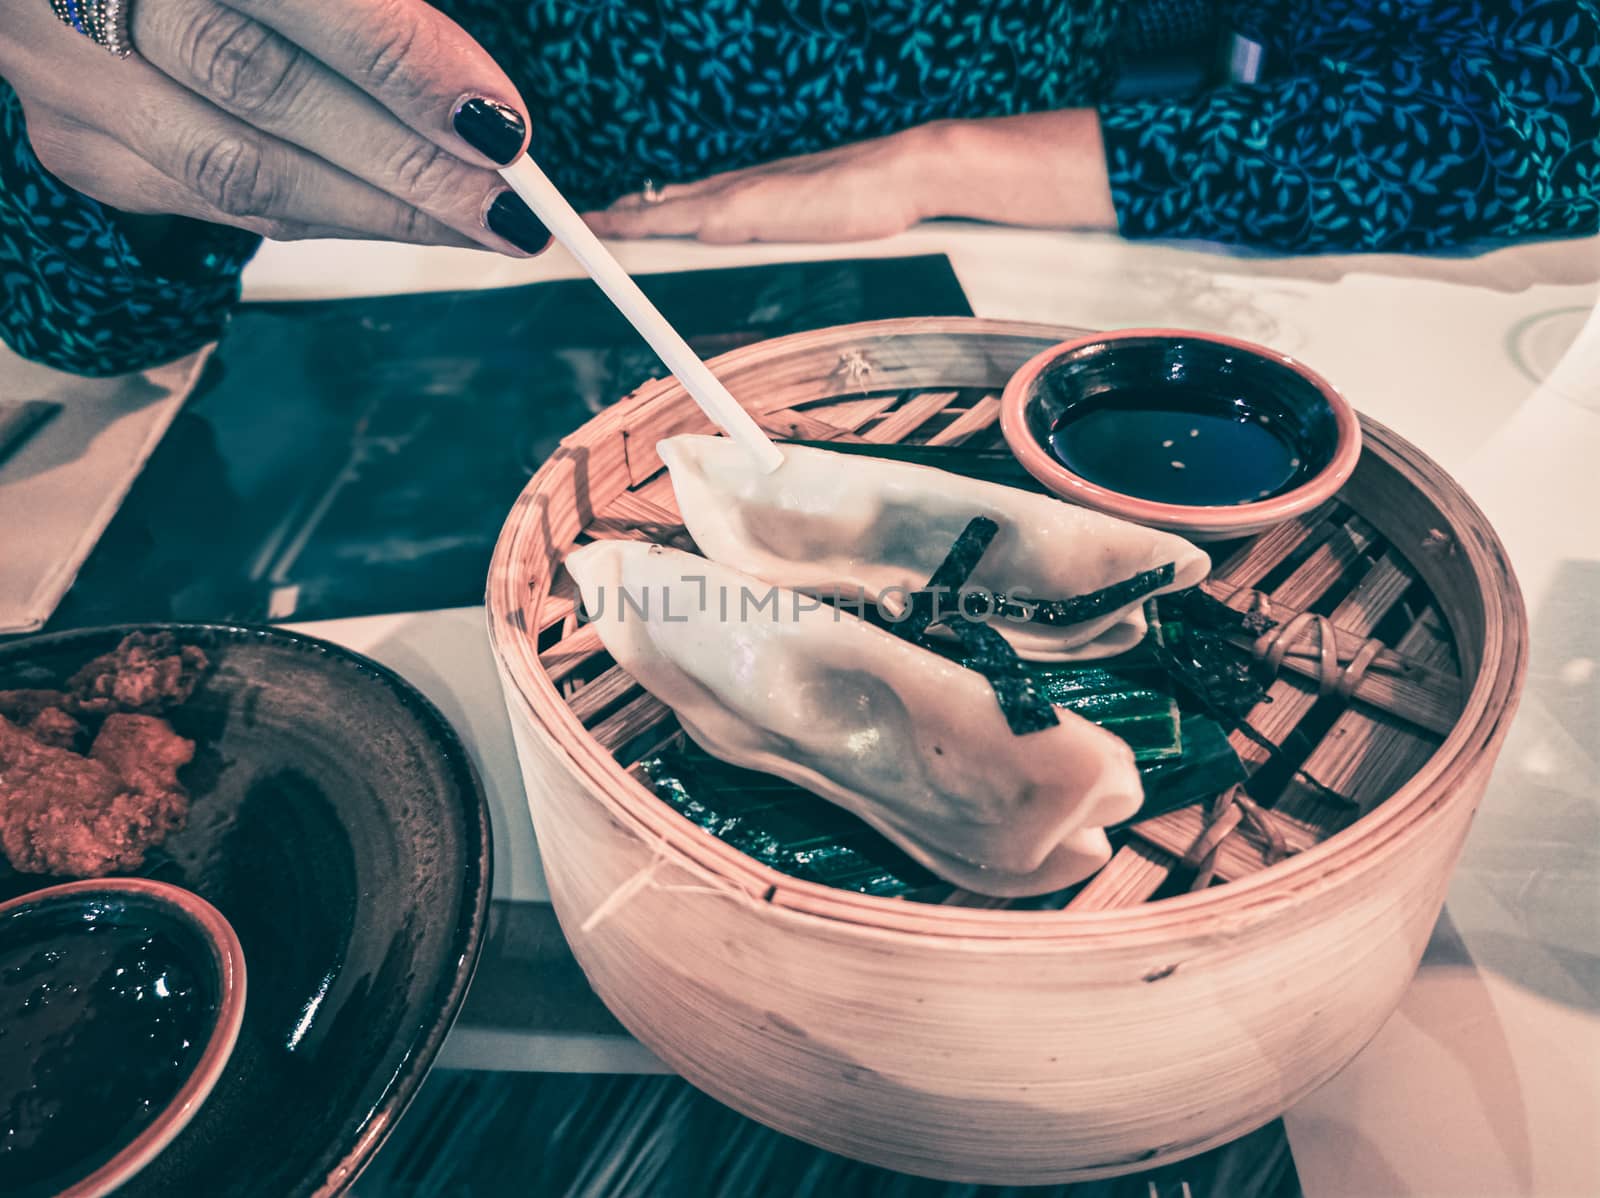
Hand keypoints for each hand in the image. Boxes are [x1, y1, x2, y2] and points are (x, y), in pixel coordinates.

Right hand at [0, 0, 551, 253]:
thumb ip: (376, 8)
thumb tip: (481, 104)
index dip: (405, 65)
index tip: (503, 126)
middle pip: (264, 92)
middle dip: (406, 162)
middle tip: (509, 207)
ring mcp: (68, 76)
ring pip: (239, 169)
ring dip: (375, 210)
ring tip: (475, 225)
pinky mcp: (79, 147)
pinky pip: (217, 205)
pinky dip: (321, 216)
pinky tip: (393, 218)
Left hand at [588, 113, 1118, 244]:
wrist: (905, 174)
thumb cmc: (876, 202)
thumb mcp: (826, 222)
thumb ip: (802, 227)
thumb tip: (798, 239)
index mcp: (756, 196)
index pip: (689, 204)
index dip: (652, 214)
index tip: (620, 220)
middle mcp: (739, 190)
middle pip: (666, 204)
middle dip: (624, 216)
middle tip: (583, 224)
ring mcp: (739, 197)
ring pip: (663, 208)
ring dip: (625, 219)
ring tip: (586, 227)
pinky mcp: (745, 210)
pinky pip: (678, 218)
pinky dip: (644, 222)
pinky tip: (619, 228)